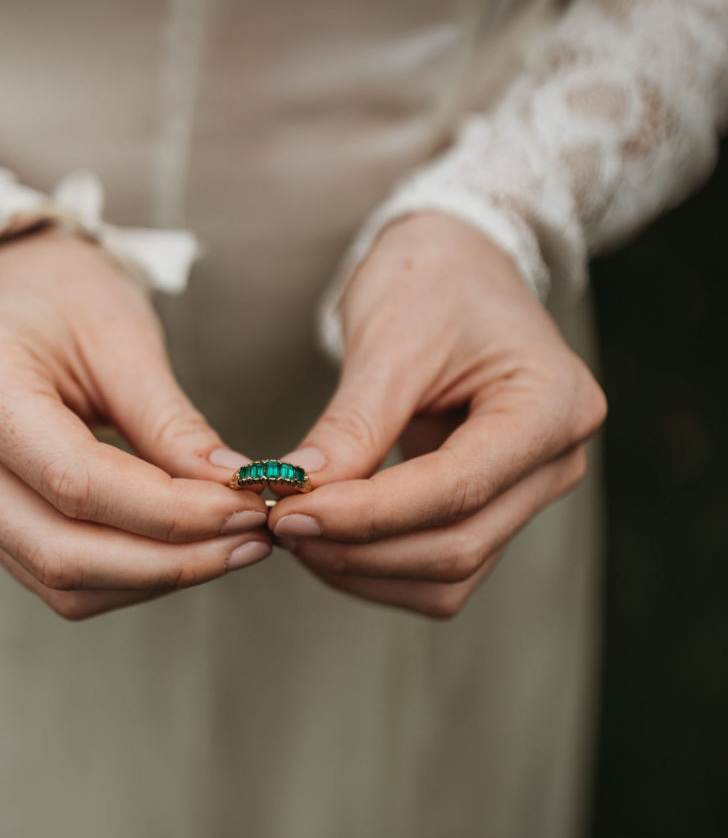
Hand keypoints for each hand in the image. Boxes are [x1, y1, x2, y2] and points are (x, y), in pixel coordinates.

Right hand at [0, 229, 269, 619]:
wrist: (11, 290)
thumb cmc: (65, 296)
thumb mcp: (125, 339)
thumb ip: (173, 424)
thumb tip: (236, 493)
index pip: (78, 481)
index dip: (171, 512)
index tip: (247, 508)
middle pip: (61, 548)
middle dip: (170, 560)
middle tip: (252, 541)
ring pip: (59, 577)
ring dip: (156, 576)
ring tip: (232, 547)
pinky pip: (55, 574)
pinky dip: (129, 574)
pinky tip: (187, 549)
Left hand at [269, 211, 606, 617]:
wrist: (458, 263)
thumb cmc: (432, 281)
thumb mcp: (390, 340)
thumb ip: (352, 425)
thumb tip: (299, 494)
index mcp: (553, 405)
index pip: (456, 488)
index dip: (367, 514)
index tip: (288, 513)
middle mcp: (557, 459)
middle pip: (457, 544)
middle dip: (359, 547)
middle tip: (278, 523)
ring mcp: (531, 491)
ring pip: (449, 574)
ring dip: (364, 569)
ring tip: (295, 530)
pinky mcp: (496, 507)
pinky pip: (440, 566)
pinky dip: (378, 565)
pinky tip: (325, 536)